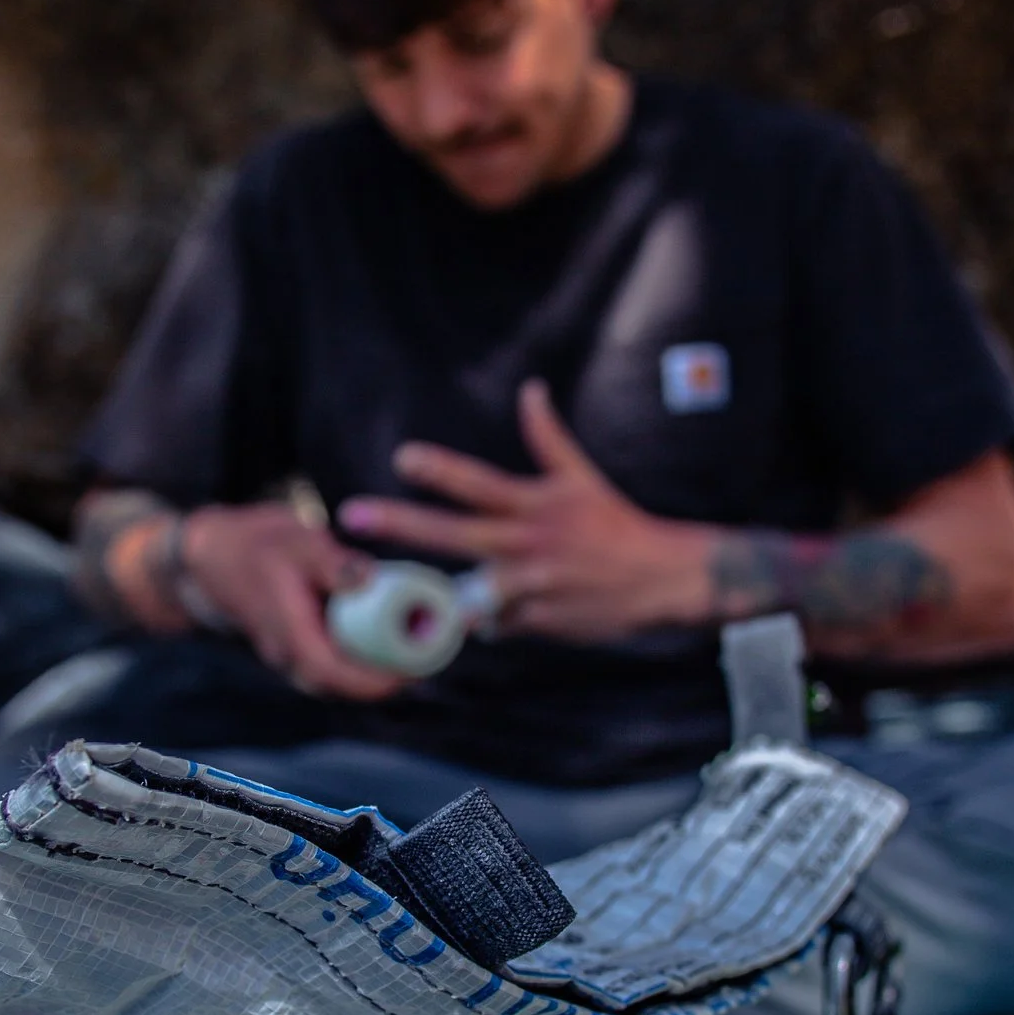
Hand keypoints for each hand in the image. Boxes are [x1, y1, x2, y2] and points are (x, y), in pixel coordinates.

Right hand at [178, 502, 410, 699]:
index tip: (411, 673)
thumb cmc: (255, 544)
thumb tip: (369, 578)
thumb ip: (333, 563)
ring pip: (340, 675)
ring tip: (419, 646)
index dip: (371, 681)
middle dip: (386, 677)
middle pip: (342, 683)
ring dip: (378, 667)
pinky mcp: (301, 647)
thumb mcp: (297, 542)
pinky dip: (364, 653)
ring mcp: (293, 655)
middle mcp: (289, 654)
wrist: (214, 555)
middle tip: (430, 658)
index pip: (329, 673)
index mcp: (288, 633)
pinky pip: (335, 660)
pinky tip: (394, 634)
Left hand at [337, 381, 714, 643]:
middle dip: (402, 522)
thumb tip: (530, 389)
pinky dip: (490, 619)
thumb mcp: (581, 478)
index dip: (440, 470)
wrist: (660, 578)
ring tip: (411, 595)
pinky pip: (495, 624)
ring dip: (447, 593)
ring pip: (469, 593)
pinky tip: (494, 614)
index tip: (402, 458)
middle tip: (353, 513)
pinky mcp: (537, 622)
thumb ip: (548, 437)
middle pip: (454, 533)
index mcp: (535, 506)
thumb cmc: (616, 525)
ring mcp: (530, 587)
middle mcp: (527, 544)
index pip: (479, 483)